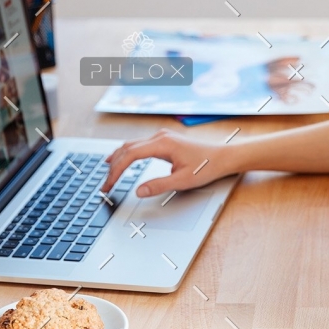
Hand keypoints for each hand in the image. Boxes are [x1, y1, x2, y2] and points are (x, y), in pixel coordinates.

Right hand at [101, 128, 232, 197]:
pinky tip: (120, 160)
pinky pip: (139, 145)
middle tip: (105, 185)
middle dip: (113, 167)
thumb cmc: (206, 167)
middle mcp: (160, 137)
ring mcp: (162, 136)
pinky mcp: (164, 140)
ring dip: (118, 159)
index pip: (129, 155)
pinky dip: (126, 154)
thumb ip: (159, 185)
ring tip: (108, 174)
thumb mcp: (183, 181)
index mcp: (162, 144)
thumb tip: (138, 191)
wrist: (223, 156)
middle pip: (126, 148)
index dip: (116, 171)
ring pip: (131, 145)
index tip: (109, 186)